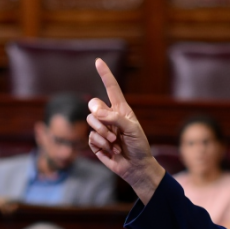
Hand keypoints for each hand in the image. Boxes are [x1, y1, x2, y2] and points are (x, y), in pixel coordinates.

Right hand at [87, 59, 164, 202]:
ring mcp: (101, 129)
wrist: (137, 167)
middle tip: (110, 129)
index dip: (105, 74)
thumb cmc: (139, 146)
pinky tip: (111, 151)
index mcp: (121, 109)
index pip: (111, 88)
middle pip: (93, 105)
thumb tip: (96, 112)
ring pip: (91, 121)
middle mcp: (109, 117)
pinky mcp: (96, 143)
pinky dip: (101, 144)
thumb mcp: (132, 129)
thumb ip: (115, 118)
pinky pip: (90, 137)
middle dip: (99, 116)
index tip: (98, 61)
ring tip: (114, 143)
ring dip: (102, 133)